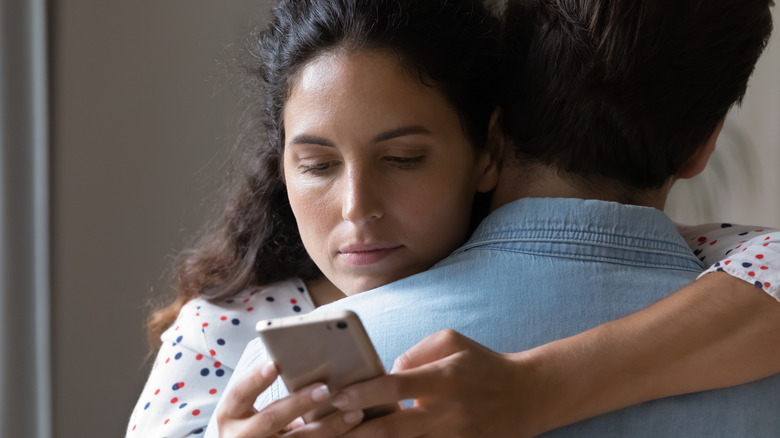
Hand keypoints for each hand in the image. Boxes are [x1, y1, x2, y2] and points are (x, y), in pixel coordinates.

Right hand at [216, 361, 365, 436]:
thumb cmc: (255, 429)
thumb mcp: (250, 414)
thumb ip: (274, 397)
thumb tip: (317, 370)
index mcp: (230, 416)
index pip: (239, 394)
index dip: (256, 379)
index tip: (275, 365)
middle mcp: (240, 437)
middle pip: (270, 419)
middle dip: (298, 404)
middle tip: (326, 389)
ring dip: (328, 427)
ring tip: (355, 414)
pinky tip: (353, 434)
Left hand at [330, 329, 544, 437]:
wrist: (528, 395)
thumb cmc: (482, 364)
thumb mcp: (452, 341)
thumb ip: (415, 352)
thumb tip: (386, 372)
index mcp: (442, 378)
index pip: (396, 387)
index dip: (364, 393)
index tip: (338, 397)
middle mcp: (446, 412)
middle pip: (393, 429)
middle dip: (357, 432)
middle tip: (327, 429)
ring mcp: (454, 436)